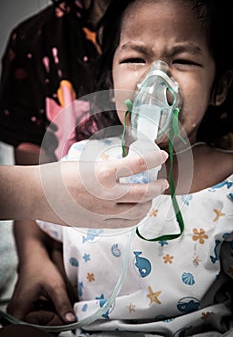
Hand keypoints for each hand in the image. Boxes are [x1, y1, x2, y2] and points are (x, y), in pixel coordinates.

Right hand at [7, 240, 75, 324]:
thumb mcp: (56, 285)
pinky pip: (39, 316)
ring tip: (57, 302)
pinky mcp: (26, 307)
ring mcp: (21, 311)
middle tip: (63, 310)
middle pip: (38, 328)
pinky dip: (49, 311)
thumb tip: (71, 320)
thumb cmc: (40, 266)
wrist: (35, 254)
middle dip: (53, 321)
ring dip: (52, 316)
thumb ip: (63, 304)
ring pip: (40, 323)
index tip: (63, 316)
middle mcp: (17, 314)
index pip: (36, 330)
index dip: (52, 325)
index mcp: (19, 312)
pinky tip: (53, 301)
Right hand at [39, 148, 168, 227]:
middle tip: (163, 183)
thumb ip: (109, 169)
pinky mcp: (98, 225)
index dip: (154, 158)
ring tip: (151, 198)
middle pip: (144, 193)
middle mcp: (107, 195)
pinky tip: (136, 211)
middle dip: (158, 188)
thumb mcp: (88, 165)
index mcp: (103, 173)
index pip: (138, 164)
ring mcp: (103, 213)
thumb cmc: (59, 174)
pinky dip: (135, 216)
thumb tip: (128, 170)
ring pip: (138, 212)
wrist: (37, 195)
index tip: (162, 156)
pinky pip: (124, 224)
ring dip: (149, 204)